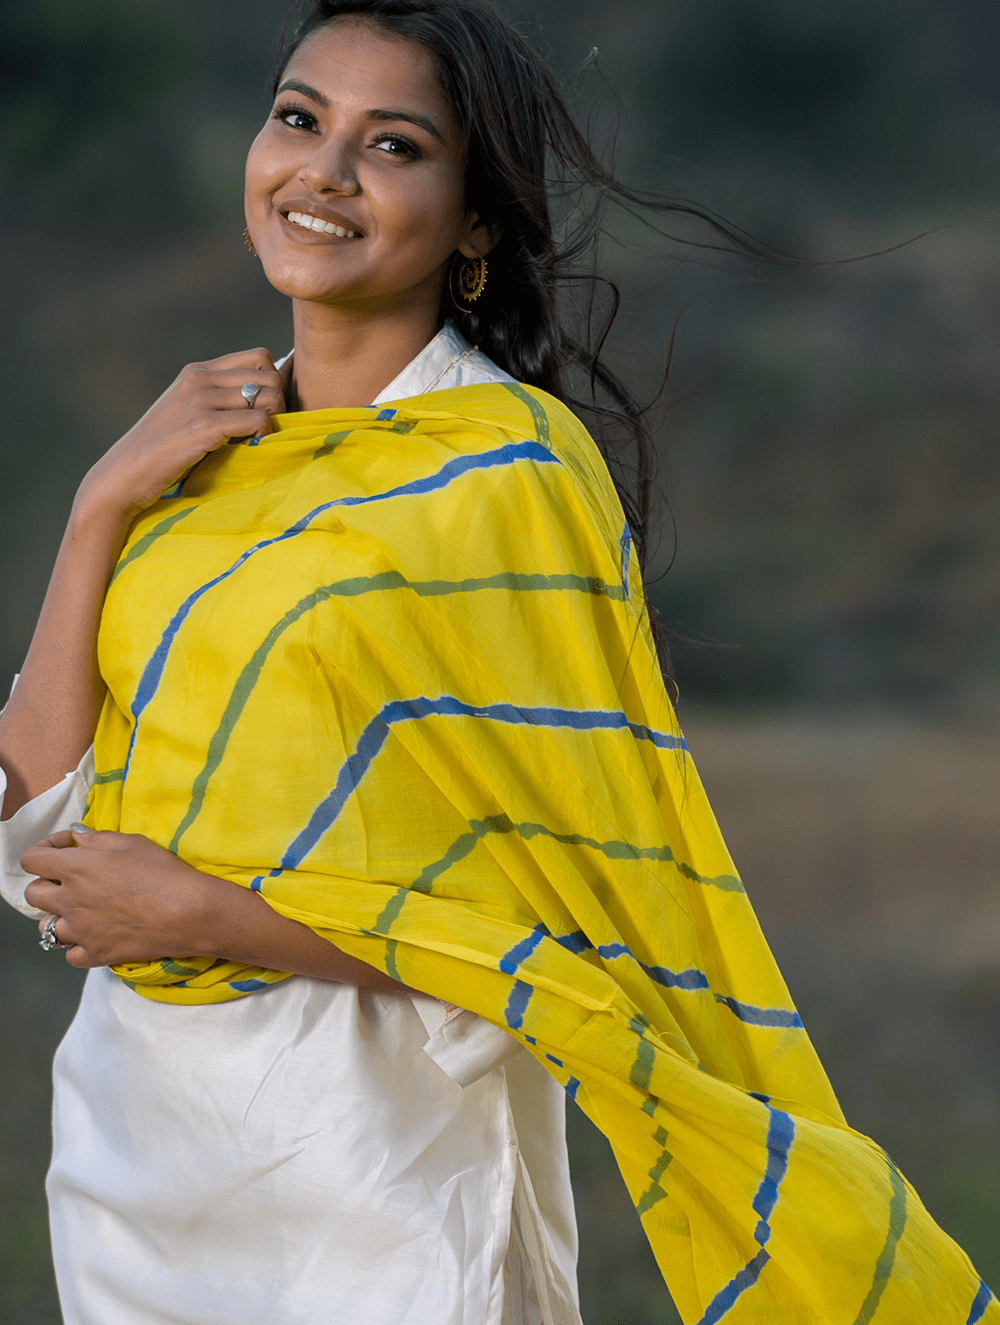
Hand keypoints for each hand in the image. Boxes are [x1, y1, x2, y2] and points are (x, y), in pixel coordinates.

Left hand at [22, 829, 223, 968]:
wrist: (187, 911)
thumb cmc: (161, 871)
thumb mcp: (131, 842)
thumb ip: (96, 838)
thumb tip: (77, 836)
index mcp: (75, 868)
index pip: (31, 859)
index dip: (43, 850)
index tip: (66, 848)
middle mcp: (69, 901)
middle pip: (33, 895)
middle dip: (48, 884)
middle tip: (73, 880)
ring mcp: (80, 931)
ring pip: (46, 928)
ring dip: (60, 917)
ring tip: (82, 911)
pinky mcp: (96, 954)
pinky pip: (70, 954)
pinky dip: (78, 945)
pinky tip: (95, 934)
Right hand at [77, 348, 284, 518]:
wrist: (125, 473)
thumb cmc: (162, 451)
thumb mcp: (188, 412)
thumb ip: (218, 400)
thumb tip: (266, 402)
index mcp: (197, 371)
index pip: (259, 356)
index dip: (272, 382)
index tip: (264, 409)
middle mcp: (200, 378)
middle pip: (271, 375)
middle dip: (279, 403)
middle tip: (266, 429)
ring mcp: (201, 400)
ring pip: (270, 396)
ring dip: (273, 421)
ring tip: (256, 440)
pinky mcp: (204, 425)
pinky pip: (258, 420)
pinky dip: (263, 435)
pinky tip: (249, 448)